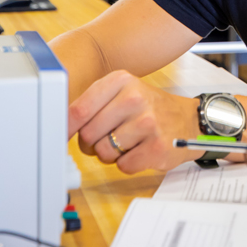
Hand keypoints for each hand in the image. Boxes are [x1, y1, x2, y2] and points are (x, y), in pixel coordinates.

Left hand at [67, 70, 200, 172]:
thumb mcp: (122, 93)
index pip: (79, 110)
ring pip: (104, 152)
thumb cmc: (149, 108)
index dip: (66, 129)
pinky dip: (128, 164)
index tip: (61, 137)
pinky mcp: (157, 147)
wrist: (188, 120)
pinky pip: (123, 166)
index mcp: (121, 81)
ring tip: (127, 143)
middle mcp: (134, 98)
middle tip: (108, 138)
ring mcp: (147, 122)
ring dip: (110, 155)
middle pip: (88, 134)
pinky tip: (140, 151)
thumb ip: (91, 105)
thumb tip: (58, 127)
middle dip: (92, 143)